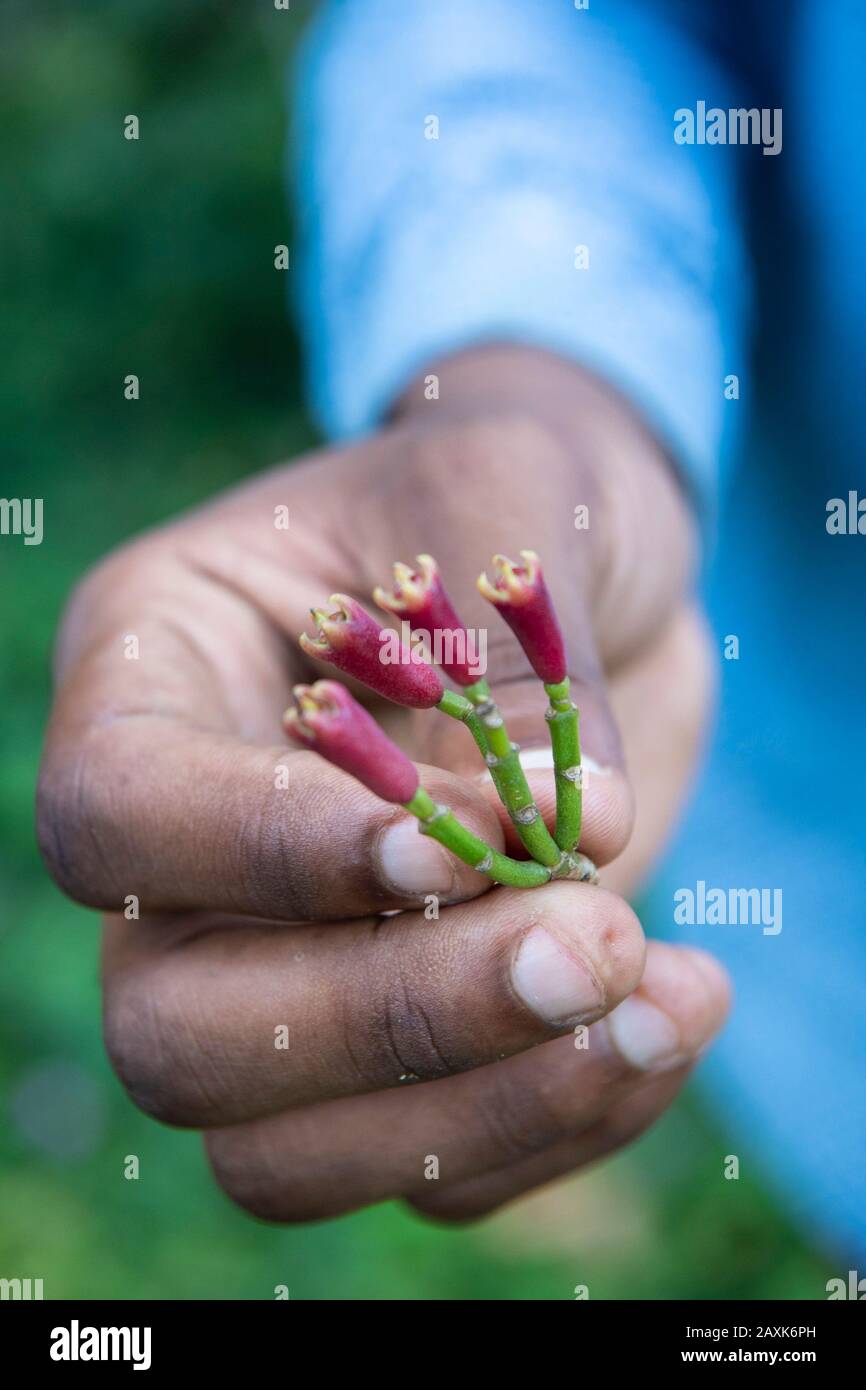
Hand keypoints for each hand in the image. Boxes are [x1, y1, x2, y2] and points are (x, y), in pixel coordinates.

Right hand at [38, 345, 728, 1220]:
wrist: (579, 568)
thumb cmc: (510, 488)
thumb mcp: (509, 495)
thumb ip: (521, 661)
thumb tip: (580, 838)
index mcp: (153, 674)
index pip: (118, 817)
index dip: (267, 859)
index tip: (460, 848)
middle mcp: (185, 855)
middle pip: (181, 1030)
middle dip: (393, 1015)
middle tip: (594, 942)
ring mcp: (275, 967)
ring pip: (282, 1147)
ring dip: (490, 1103)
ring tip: (666, 995)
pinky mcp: (392, 1045)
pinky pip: (426, 1167)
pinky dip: (557, 1122)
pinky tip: (671, 1017)